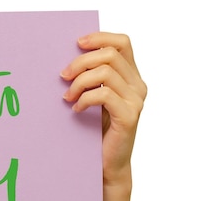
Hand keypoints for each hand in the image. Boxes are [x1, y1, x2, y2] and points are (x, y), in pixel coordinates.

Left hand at [61, 32, 146, 186]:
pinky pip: (103, 95)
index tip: (77, 43)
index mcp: (132, 76)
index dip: (100, 37)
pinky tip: (76, 109)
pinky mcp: (129, 116)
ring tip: (67, 96)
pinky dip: (85, 99)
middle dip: (81, 61)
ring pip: (105, 73)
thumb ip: (92, 77)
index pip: (123, 42)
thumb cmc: (97, 129)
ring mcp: (136, 100)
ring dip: (79, 82)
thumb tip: (68, 58)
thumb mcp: (95, 98)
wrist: (108, 163)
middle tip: (63, 76)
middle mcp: (138, 85)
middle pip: (110, 54)